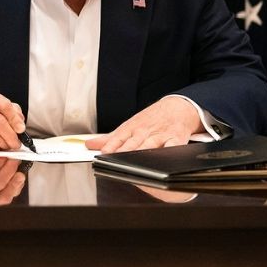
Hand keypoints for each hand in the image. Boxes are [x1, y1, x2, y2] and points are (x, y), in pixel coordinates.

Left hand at [85, 96, 202, 153]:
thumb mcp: (129, 125)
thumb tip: (89, 145)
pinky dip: (168, 151)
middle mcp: (145, 131)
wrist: (177, 107)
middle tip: (115, 158)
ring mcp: (160, 135)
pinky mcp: (176, 138)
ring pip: (150, 145)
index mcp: (132, 128)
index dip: (110, 146)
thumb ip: (110, 138)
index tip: (103, 152)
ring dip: (142, 151)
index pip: (118, 138)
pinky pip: (173, 146)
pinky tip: (163, 157)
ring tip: (134, 160)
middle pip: (133, 143)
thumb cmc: (151, 119)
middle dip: (124, 151)